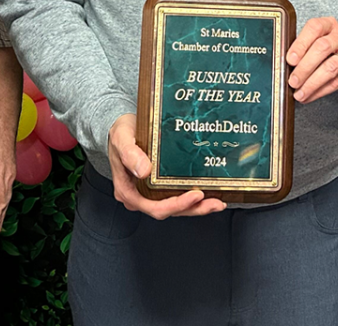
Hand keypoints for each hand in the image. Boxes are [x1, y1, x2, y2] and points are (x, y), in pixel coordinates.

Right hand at [107, 113, 225, 219]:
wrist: (123, 128)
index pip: (154, 207)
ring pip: (174, 207)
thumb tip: (144, 171)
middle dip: (192, 209)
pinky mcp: (158, 187)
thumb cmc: (121, 133)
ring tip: (216, 203)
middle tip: (213, 203)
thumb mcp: (122, 138)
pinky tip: (208, 194)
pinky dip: (192, 199)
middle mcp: (139, 196)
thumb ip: (130, 154)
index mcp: (128, 191)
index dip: (176, 205)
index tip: (194, 195)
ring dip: (196, 207)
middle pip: (167, 210)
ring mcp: (148, 193)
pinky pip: (175, 196)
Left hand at [286, 17, 337, 102]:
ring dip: (311, 82)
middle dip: (304, 66)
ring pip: (330, 67)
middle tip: (292, 81)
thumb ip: (302, 50)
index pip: (315, 27)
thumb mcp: (316, 44)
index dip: (301, 44)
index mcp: (329, 25)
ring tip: (299, 93)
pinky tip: (308, 96)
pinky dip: (319, 91)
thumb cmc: (329, 53)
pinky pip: (336, 82)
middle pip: (323, 47)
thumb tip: (281, 65)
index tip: (289, 60)